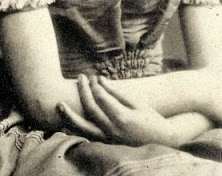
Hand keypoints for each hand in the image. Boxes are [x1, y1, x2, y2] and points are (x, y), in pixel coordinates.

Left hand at [57, 75, 175, 145]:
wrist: (162, 142)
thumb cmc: (151, 119)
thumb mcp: (137, 103)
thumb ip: (117, 93)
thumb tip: (101, 80)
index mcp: (122, 118)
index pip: (101, 98)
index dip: (96, 85)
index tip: (94, 76)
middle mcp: (112, 130)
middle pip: (90, 108)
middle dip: (84, 91)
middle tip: (80, 78)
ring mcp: (107, 140)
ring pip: (82, 128)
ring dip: (70, 115)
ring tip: (59, 104)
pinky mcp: (105, 145)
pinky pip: (86, 137)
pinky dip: (75, 129)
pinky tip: (67, 121)